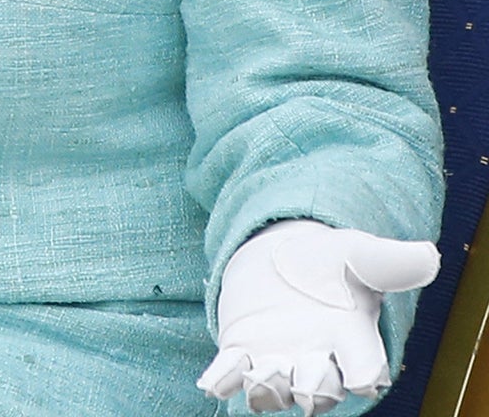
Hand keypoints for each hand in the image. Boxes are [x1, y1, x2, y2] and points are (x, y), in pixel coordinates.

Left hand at [199, 219, 439, 413]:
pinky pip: (230, 373)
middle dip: (314, 389)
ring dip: (267, 387)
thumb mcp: (357, 253)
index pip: (366, 368)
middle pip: (320, 388)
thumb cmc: (329, 262)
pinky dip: (222, 380)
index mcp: (353, 340)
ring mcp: (277, 360)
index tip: (365, 379)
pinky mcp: (240, 352)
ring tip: (259, 377)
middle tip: (307, 387)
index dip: (365, 374)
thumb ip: (390, 260)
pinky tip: (212, 384)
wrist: (283, 260)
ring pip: (274, 388)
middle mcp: (317, 360)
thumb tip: (429, 256)